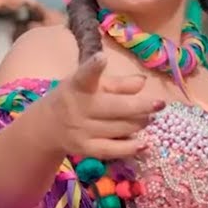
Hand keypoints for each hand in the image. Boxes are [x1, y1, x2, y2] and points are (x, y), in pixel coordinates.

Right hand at [48, 53, 162, 158]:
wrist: (48, 125)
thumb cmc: (76, 97)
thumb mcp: (93, 84)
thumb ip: (118, 84)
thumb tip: (143, 83)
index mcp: (79, 84)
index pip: (85, 75)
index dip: (94, 67)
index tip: (102, 58)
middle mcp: (79, 107)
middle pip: (116, 107)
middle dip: (142, 106)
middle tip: (159, 104)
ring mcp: (81, 130)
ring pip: (120, 128)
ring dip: (139, 123)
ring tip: (148, 118)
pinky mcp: (85, 149)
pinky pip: (112, 150)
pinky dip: (130, 148)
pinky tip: (144, 144)